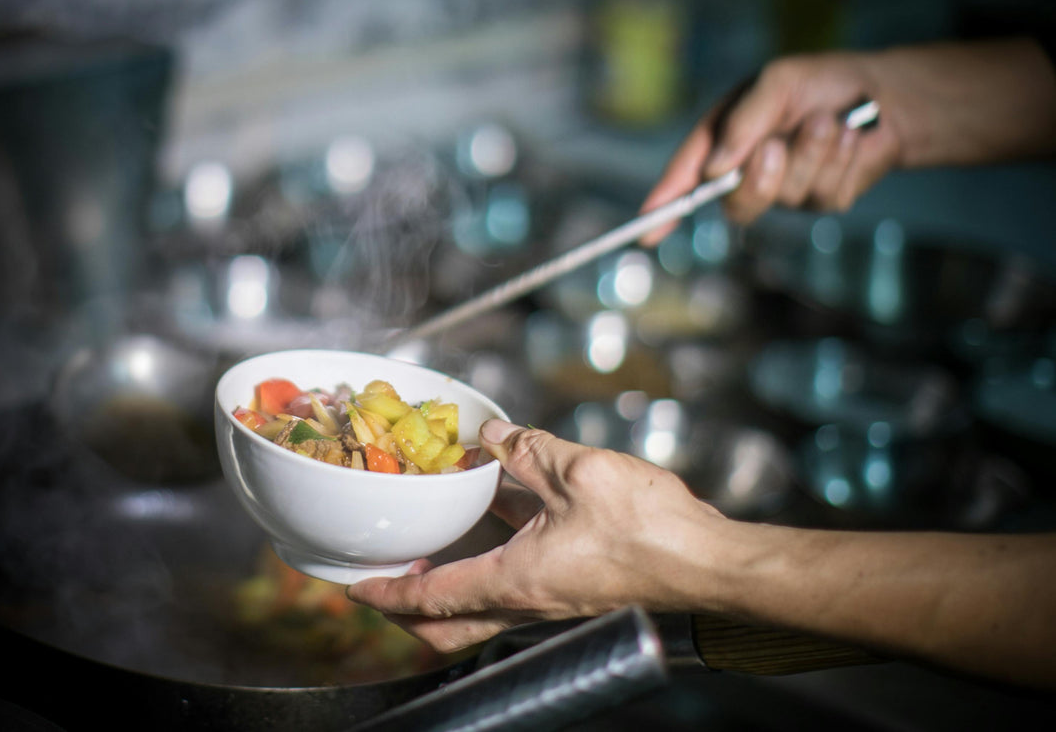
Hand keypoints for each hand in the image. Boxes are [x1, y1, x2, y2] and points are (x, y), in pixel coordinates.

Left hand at [346, 419, 728, 652]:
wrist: (706, 561)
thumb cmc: (649, 531)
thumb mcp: (576, 471)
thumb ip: (525, 450)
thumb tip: (492, 434)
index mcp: (515, 580)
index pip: (429, 598)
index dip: (385, 592)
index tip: (355, 588)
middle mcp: (527, 601)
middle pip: (448, 626)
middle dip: (407, 612)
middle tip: (383, 584)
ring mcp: (550, 599)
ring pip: (479, 609)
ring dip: (446, 586)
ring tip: (428, 548)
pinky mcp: (572, 589)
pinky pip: (514, 582)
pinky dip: (489, 560)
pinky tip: (497, 515)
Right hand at [640, 52, 901, 236]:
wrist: (882, 94)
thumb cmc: (821, 83)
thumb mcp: (778, 82)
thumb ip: (745, 120)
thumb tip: (716, 168)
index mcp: (725, 139)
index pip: (687, 176)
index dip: (666, 204)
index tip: (647, 230)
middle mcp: (749, 170)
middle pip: (735, 203)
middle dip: (757, 179)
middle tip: (775, 146)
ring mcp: (786, 190)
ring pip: (787, 196)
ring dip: (811, 154)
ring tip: (831, 121)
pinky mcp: (822, 200)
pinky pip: (825, 195)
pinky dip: (841, 161)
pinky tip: (851, 138)